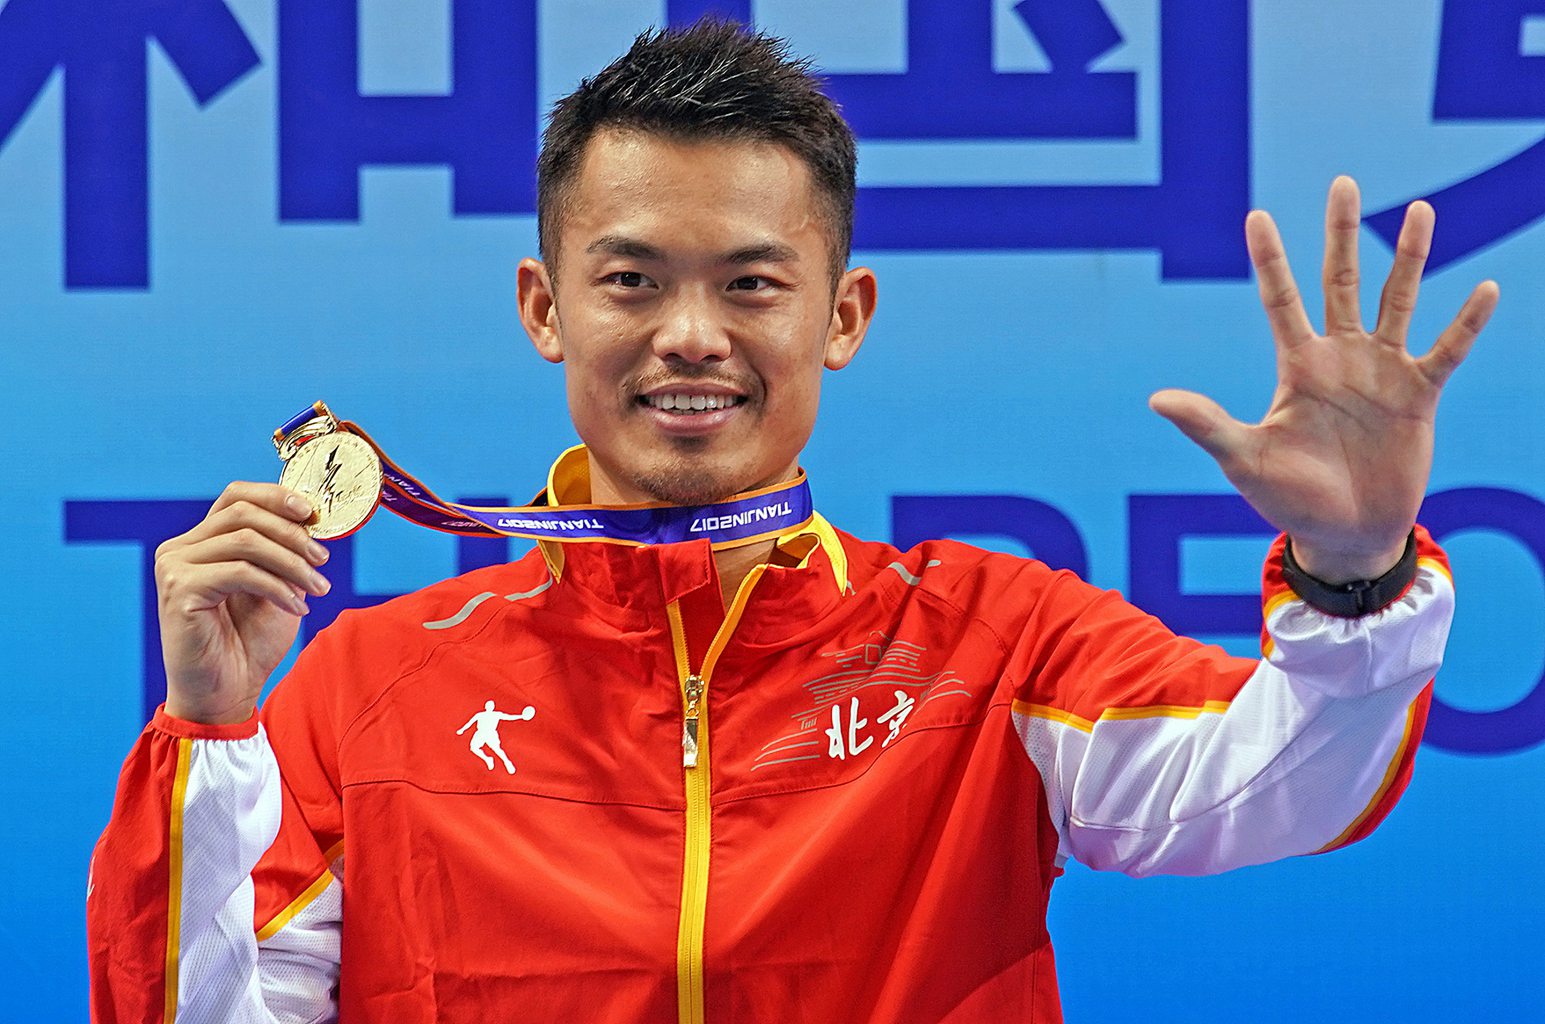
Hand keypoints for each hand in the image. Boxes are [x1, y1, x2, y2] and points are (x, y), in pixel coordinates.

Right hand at [155, 483, 331, 723]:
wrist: (226, 693)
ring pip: (246, 540)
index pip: (236, 497)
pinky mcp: (179, 590)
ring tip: (318, 588)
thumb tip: (312, 518)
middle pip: (243, 514)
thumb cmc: (249, 642)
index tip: (313, 512)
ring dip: (292, 562)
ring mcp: (174, 567)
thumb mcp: (277, 585)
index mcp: (201, 542)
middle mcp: (180, 549)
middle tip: (323, 559)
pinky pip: (241, 572)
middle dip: (292, 533)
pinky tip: (297, 606)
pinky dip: (277, 586)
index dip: (277, 496)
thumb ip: (284, 551)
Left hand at [1150, 176, 1498, 582]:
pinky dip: (1465, 323)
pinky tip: (1486, 288)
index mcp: (1297, 366)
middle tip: (1342, 183)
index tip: (1256, 214)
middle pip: (1341, 282)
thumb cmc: (1289, 498)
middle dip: (1342, 235)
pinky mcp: (1419, 395)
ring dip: (1410, 257)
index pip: (1280, 300)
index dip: (1269, 260)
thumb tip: (1156, 399)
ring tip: (1421, 210)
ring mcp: (1382, 371)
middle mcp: (1340, 357)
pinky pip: (1446, 351)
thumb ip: (1207, 425)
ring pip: (1397, 301)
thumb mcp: (1244, 459)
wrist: (1346, 533)